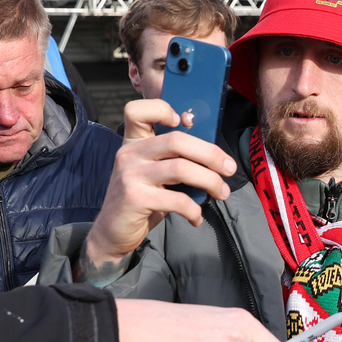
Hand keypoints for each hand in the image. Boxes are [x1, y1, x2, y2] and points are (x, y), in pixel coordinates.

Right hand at [80, 99, 236, 281]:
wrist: (112, 232)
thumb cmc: (141, 199)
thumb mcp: (152, 172)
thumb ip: (173, 158)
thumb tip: (214, 155)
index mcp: (134, 142)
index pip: (138, 110)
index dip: (163, 109)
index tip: (188, 122)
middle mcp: (129, 153)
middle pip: (176, 140)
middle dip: (210, 154)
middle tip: (229, 168)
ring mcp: (130, 175)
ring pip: (181, 169)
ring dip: (210, 181)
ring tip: (222, 192)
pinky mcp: (134, 198)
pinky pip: (176, 199)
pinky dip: (194, 209)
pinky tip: (196, 217)